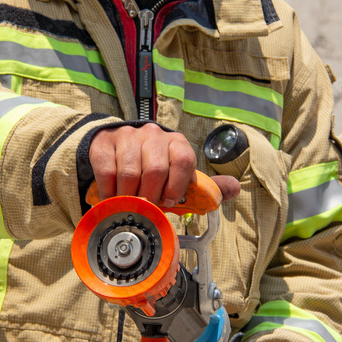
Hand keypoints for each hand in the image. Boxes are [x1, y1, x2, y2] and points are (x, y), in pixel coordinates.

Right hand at [89, 124, 240, 206]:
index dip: (177, 186)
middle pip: (156, 170)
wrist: (119, 148)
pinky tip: (112, 196)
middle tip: (145, 207)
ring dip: (129, 197)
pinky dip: (110, 191)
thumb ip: (207, 187)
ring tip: (128, 204)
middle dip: (151, 196)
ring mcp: (128, 137)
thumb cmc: (154, 168)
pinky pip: (108, 172)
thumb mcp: (180, 176)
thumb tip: (236, 188)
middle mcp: (154, 135)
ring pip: (130, 173)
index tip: (167, 202)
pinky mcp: (105, 143)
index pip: (184, 161)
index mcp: (177, 143)